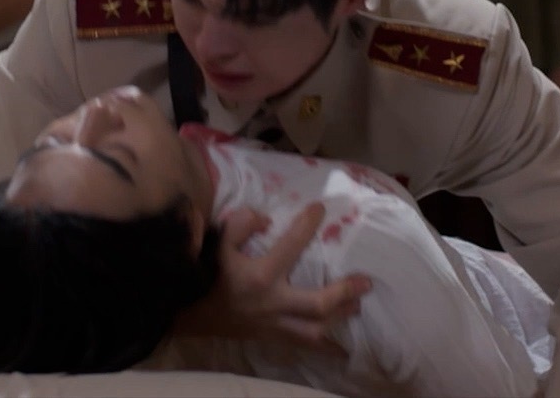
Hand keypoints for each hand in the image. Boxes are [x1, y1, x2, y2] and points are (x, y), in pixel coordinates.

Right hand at [176, 202, 371, 353]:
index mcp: (260, 275)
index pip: (291, 246)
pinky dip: (325, 349)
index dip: (307, 225)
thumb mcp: (218, 243)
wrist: (194, 314)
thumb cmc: (210, 275)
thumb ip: (240, 224)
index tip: (320, 209)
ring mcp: (274, 324)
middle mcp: (272, 303)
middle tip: (365, 282)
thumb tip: (265, 218)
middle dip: (343, 293)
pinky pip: (303, 345)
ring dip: (339, 318)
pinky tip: (342, 350)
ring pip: (314, 330)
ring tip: (357, 307)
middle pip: (316, 303)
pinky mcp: (274, 337)